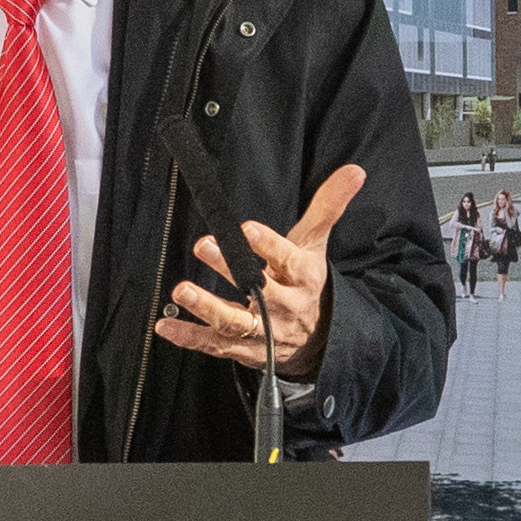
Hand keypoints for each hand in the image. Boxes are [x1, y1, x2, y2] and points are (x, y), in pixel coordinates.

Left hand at [155, 162, 366, 383]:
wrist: (316, 337)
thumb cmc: (307, 280)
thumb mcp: (316, 243)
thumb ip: (328, 206)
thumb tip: (354, 171)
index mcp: (302, 277)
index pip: (287, 259)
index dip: (268, 245)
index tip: (247, 229)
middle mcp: (284, 306)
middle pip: (259, 290)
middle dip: (231, 270)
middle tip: (204, 246)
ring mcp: (264, 331)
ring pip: (236, 322)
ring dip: (207, 308)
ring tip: (182, 290)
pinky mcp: (244, 349)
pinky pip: (216, 345)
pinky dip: (190, 337)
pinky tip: (167, 325)